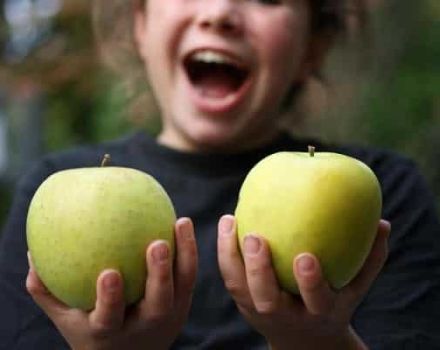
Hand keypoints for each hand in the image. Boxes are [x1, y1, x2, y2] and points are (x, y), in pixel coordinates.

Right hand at [26, 217, 197, 349]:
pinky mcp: (183, 303)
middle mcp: (145, 325)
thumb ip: (48, 290)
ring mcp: (169, 315)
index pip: (110, 318)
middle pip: (157, 305)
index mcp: (112, 331)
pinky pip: (189, 275)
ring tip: (181, 222)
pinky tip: (182, 223)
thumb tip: (32, 255)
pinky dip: (188, 250)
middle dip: (159, 276)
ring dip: (184, 254)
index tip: (109, 273)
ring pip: (182, 286)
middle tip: (156, 244)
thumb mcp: (66, 317)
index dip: (110, 299)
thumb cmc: (90, 327)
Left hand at [217, 215, 389, 349]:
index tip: (305, 256)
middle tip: (256, 237)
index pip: (315, 301)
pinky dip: (226, 252)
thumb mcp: (355, 288)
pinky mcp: (244, 303)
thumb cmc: (334, 303)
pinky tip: (228, 221)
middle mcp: (286, 315)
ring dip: (232, 256)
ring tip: (230, 221)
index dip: (310, 282)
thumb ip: (371, 258)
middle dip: (260, 270)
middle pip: (268, 300)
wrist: (304, 339)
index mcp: (318, 312)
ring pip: (240, 289)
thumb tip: (384, 223)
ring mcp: (260, 312)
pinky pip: (230, 278)